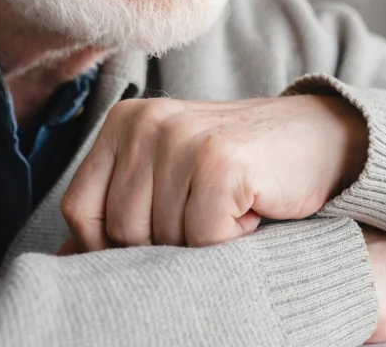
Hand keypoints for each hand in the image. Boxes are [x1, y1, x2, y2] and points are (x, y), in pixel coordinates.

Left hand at [60, 94, 367, 250]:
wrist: (320, 139)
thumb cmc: (240, 169)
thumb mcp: (169, 179)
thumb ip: (120, 210)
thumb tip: (65, 264)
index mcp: (124, 123)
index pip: (81, 210)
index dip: (109, 246)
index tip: (155, 244)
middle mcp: (147, 122)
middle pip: (121, 232)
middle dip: (164, 247)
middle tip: (208, 220)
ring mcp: (183, 138)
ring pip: (161, 241)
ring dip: (202, 244)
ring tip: (231, 210)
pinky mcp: (220, 162)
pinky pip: (203, 239)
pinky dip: (232, 242)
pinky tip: (252, 210)